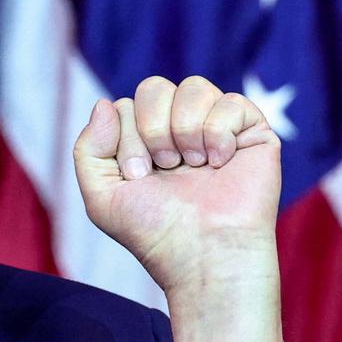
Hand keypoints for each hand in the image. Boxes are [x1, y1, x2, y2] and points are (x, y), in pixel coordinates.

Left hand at [72, 76, 283, 341]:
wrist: (203, 255)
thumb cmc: (155, 232)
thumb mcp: (101, 196)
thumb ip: (88, 148)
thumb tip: (105, 103)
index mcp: (145, 140)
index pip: (126, 105)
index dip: (127, 139)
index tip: (139, 178)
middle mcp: (180, 128)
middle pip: (155, 87)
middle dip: (152, 129)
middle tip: (165, 168)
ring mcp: (217, 127)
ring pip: (194, 87)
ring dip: (185, 130)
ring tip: (194, 166)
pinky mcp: (253, 133)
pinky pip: (232, 102)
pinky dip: (219, 134)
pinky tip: (220, 163)